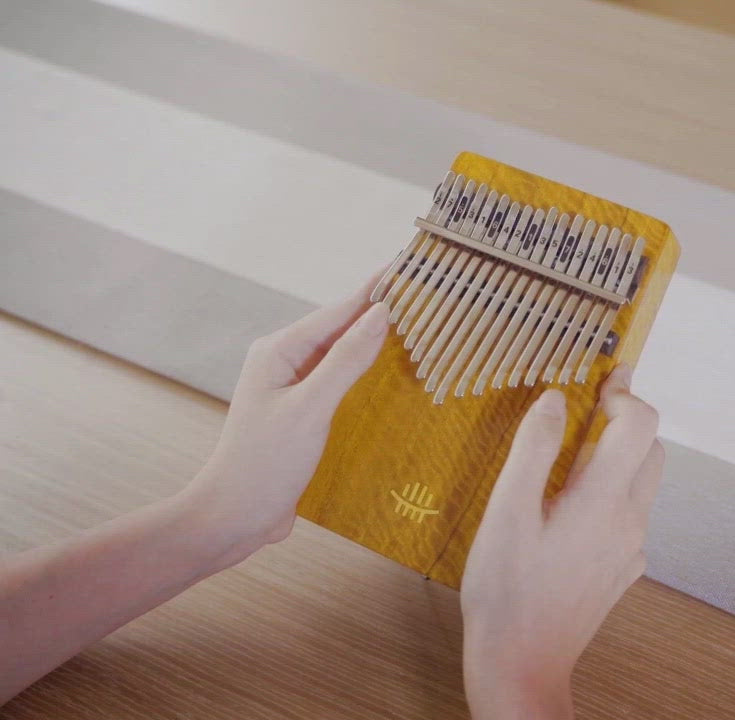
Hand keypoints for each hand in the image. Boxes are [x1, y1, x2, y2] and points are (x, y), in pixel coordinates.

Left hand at [181, 280, 388, 563]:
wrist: (234, 517)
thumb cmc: (264, 462)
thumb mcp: (311, 408)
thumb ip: (346, 360)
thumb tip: (380, 315)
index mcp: (279, 351)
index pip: (337, 311)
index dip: (374, 290)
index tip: (406, 266)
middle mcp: (284, 363)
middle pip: (340, 329)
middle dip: (377, 311)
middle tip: (421, 293)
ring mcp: (293, 389)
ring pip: (341, 355)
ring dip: (373, 341)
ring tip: (412, 324)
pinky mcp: (302, 414)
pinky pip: (340, 382)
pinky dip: (365, 372)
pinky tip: (386, 373)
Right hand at [460, 366, 663, 719]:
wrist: (522, 665)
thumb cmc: (506, 593)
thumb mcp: (506, 513)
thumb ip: (533, 450)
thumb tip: (554, 399)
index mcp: (603, 501)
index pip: (641, 425)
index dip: (624, 394)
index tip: (600, 381)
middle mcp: (629, 522)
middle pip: (651, 451)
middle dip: (625, 423)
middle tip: (584, 412)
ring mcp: (630, 550)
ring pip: (641, 484)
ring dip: (617, 459)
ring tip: (566, 461)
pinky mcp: (622, 571)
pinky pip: (627, 517)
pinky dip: (608, 496)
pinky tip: (565, 510)